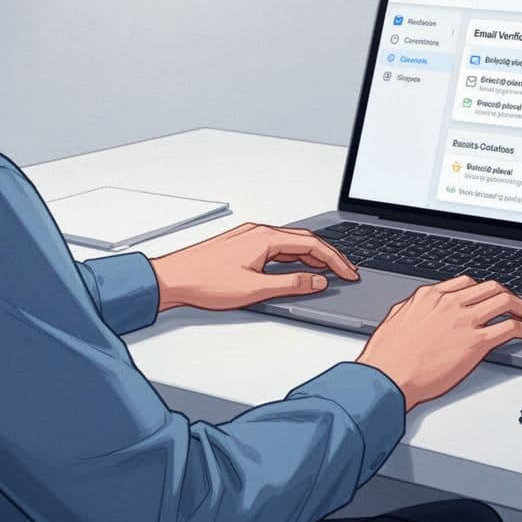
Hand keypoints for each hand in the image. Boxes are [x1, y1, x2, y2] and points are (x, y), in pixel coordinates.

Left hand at [150, 223, 358, 311]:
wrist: (172, 278)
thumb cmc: (205, 281)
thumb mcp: (254, 289)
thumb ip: (291, 285)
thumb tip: (317, 281)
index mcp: (266, 238)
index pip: (313, 245)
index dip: (336, 260)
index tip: (349, 273)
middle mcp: (259, 232)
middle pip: (305, 240)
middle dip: (330, 256)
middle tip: (346, 272)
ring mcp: (250, 237)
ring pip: (291, 243)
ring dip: (312, 257)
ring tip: (328, 272)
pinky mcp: (242, 245)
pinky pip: (277, 246)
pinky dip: (294, 257)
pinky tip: (297, 268)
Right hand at [356, 275, 521, 410]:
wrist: (387, 376)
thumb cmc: (387, 356)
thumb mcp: (397, 319)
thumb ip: (414, 309)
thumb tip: (421, 307)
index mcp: (430, 296)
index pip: (467, 283)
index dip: (486, 290)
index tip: (493, 297)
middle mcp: (450, 303)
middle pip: (491, 287)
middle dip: (510, 295)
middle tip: (519, 305)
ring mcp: (464, 321)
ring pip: (505, 301)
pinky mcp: (476, 343)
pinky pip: (509, 328)